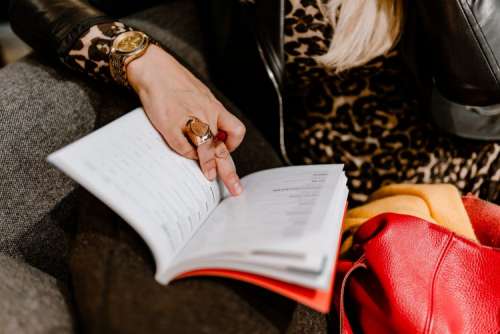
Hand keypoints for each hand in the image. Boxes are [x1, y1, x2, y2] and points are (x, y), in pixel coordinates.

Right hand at [127, 45, 244, 195]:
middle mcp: (205, 115)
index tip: (228, 150)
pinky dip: (186, 155)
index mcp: (214, 108)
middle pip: (222, 148)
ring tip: (210, 177)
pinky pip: (182, 148)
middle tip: (235, 189)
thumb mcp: (201, 95)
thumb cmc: (177, 82)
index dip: (234, 144)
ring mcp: (188, 121)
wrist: (155, 69)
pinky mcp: (170, 126)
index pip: (235, 130)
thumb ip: (209, 114)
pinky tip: (186, 155)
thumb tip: (215, 135)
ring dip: (209, 166)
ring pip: (205, 150)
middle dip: (229, 171)